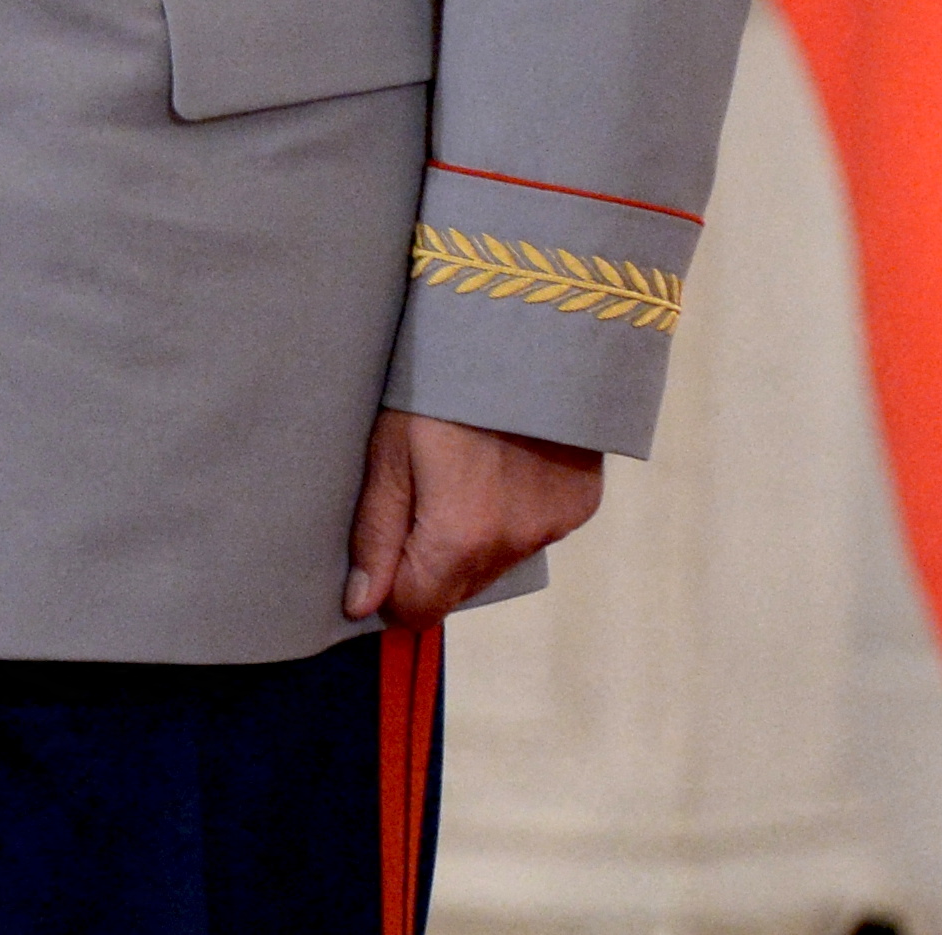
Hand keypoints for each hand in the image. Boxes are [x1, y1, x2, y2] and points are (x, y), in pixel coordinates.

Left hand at [343, 407, 602, 625]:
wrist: (522, 331)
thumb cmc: (439, 384)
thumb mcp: (388, 451)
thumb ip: (375, 535)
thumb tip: (360, 605)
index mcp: (461, 538)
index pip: (418, 610)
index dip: (390, 587)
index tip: (383, 545)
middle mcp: (513, 545)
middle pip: (457, 588)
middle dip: (430, 561)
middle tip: (418, 492)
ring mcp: (553, 526)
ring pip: (496, 562)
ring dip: (473, 538)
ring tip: (461, 471)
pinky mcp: (580, 504)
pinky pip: (534, 531)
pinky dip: (514, 512)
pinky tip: (502, 463)